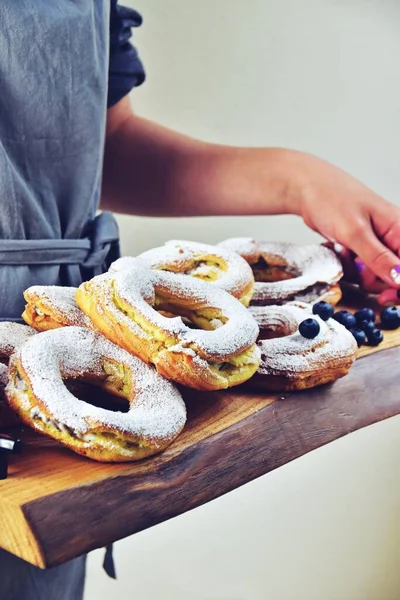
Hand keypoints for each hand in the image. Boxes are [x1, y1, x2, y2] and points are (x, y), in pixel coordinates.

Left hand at [292, 152, 399, 293]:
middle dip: (379, 280)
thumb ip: (378, 257)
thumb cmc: (331, 199)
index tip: (387, 297)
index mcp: (399, 228)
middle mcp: (391, 235)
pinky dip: (351, 267)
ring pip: (378, 273)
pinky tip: (341, 253)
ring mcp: (375, 241)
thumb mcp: (354, 231)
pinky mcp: (360, 246)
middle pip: (396, 273)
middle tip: (360, 277)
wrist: (304, 187)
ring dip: (362, 274)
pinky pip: (362, 267)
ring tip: (347, 258)